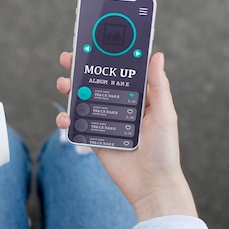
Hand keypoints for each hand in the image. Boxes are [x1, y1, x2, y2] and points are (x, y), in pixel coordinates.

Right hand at [56, 52, 197, 220]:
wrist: (152, 186)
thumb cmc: (164, 150)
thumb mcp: (165, 115)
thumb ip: (159, 86)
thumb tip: (156, 55)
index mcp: (139, 97)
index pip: (120, 71)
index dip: (106, 57)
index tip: (92, 43)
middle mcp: (120, 107)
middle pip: (96, 82)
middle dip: (80, 69)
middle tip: (68, 58)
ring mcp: (105, 122)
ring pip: (82, 101)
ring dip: (69, 90)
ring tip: (63, 84)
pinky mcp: (94, 139)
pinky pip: (76, 126)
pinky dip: (66, 120)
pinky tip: (66, 119)